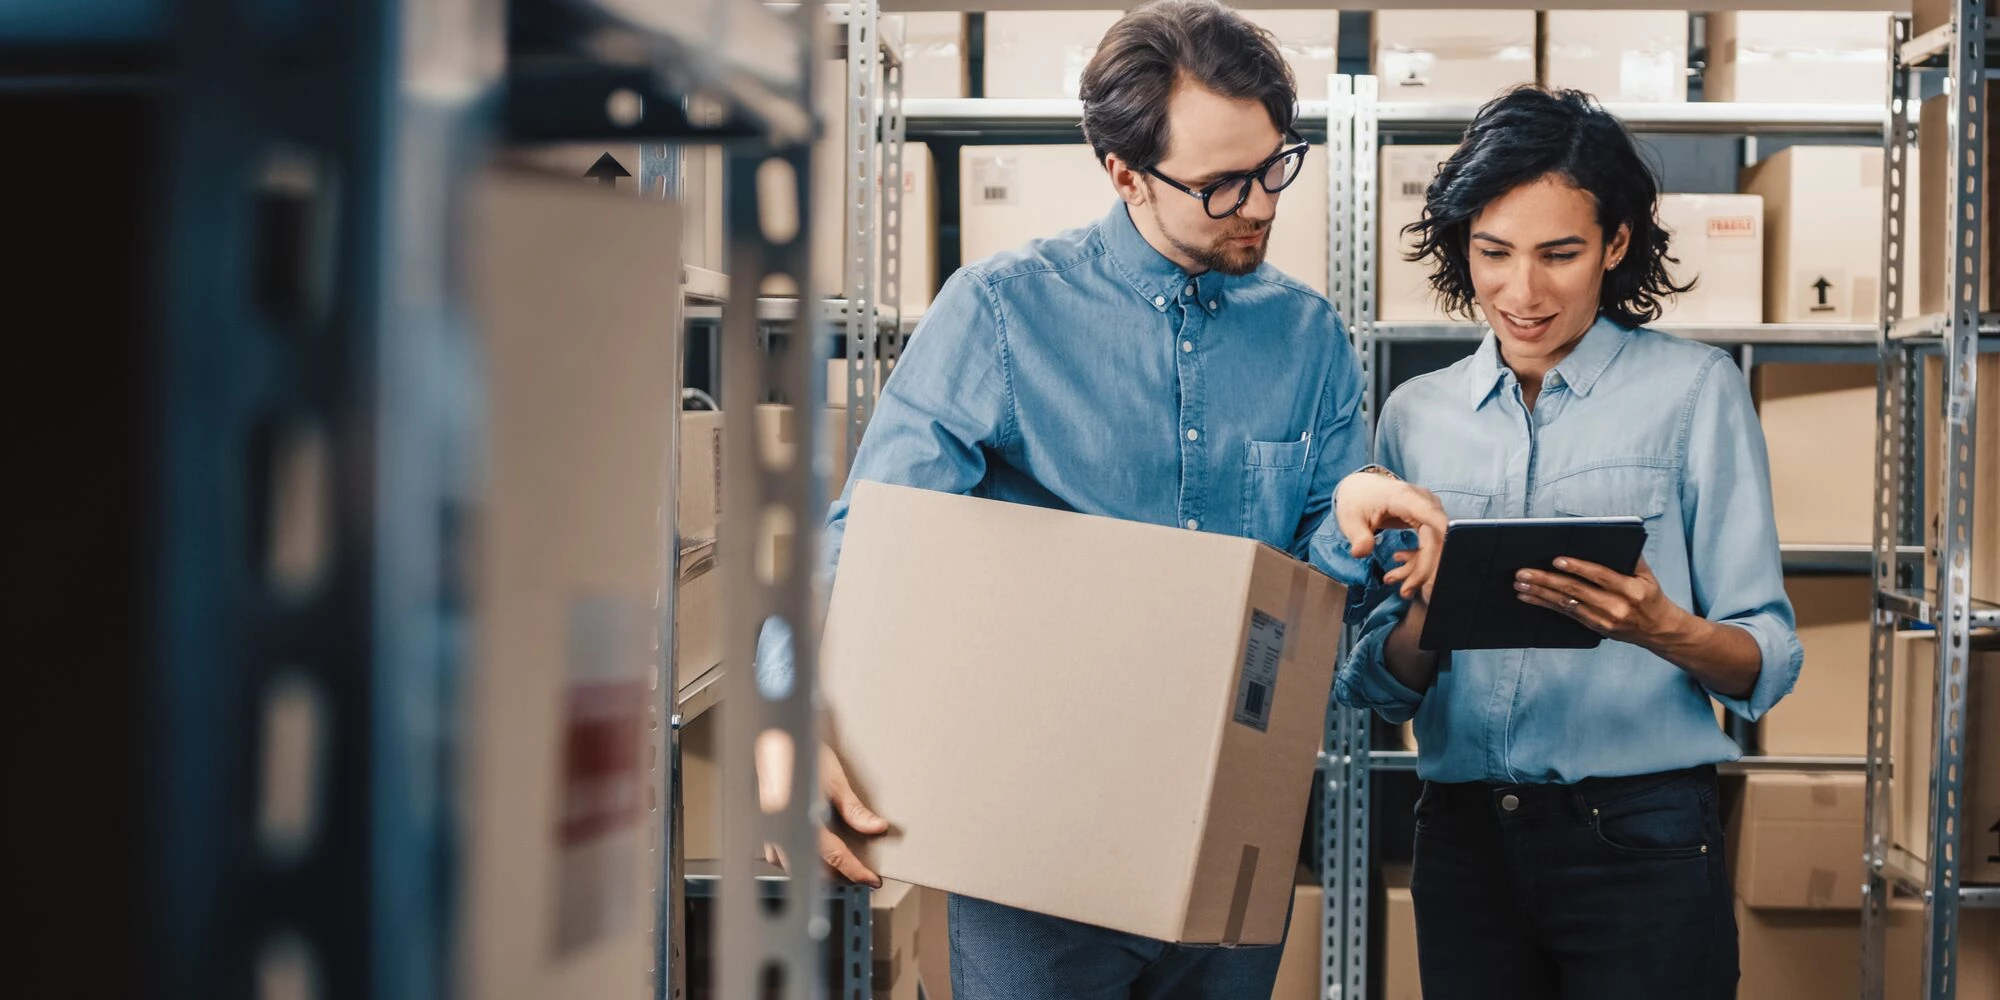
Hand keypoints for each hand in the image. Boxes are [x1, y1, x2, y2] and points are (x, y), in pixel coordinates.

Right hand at [760, 742, 888, 886]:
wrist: (771, 739)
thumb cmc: (797, 753)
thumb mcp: (833, 779)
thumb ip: (854, 809)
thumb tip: (875, 827)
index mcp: (801, 818)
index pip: (834, 856)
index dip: (855, 871)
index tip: (869, 879)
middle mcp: (782, 829)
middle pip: (813, 868)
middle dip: (838, 874)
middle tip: (859, 872)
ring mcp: (769, 829)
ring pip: (794, 864)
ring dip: (817, 868)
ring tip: (838, 863)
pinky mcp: (763, 825)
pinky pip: (779, 854)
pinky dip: (798, 857)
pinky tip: (808, 849)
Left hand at [1334, 471, 1448, 599]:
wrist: (1360, 489)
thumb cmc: (1356, 501)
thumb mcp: (1350, 519)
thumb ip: (1357, 536)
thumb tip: (1360, 553)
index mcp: (1404, 497)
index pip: (1431, 515)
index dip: (1444, 536)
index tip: (1447, 560)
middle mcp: (1423, 502)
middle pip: (1436, 538)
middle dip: (1424, 568)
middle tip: (1405, 591)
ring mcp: (1428, 510)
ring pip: (1437, 545)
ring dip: (1420, 569)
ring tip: (1395, 582)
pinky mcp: (1428, 520)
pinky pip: (1431, 544)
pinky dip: (1419, 561)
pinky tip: (1399, 567)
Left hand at [1512, 556, 1686, 648]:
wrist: (1659, 630)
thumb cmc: (1650, 596)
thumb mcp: (1647, 575)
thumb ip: (1631, 557)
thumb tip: (1609, 536)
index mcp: (1630, 589)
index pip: (1600, 576)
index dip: (1577, 567)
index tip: (1556, 560)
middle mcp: (1616, 606)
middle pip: (1575, 591)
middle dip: (1546, 580)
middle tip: (1523, 572)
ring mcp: (1603, 619)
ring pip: (1566, 604)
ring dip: (1540, 593)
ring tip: (1520, 583)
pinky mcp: (1594, 627)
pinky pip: (1565, 614)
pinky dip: (1544, 604)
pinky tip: (1529, 597)